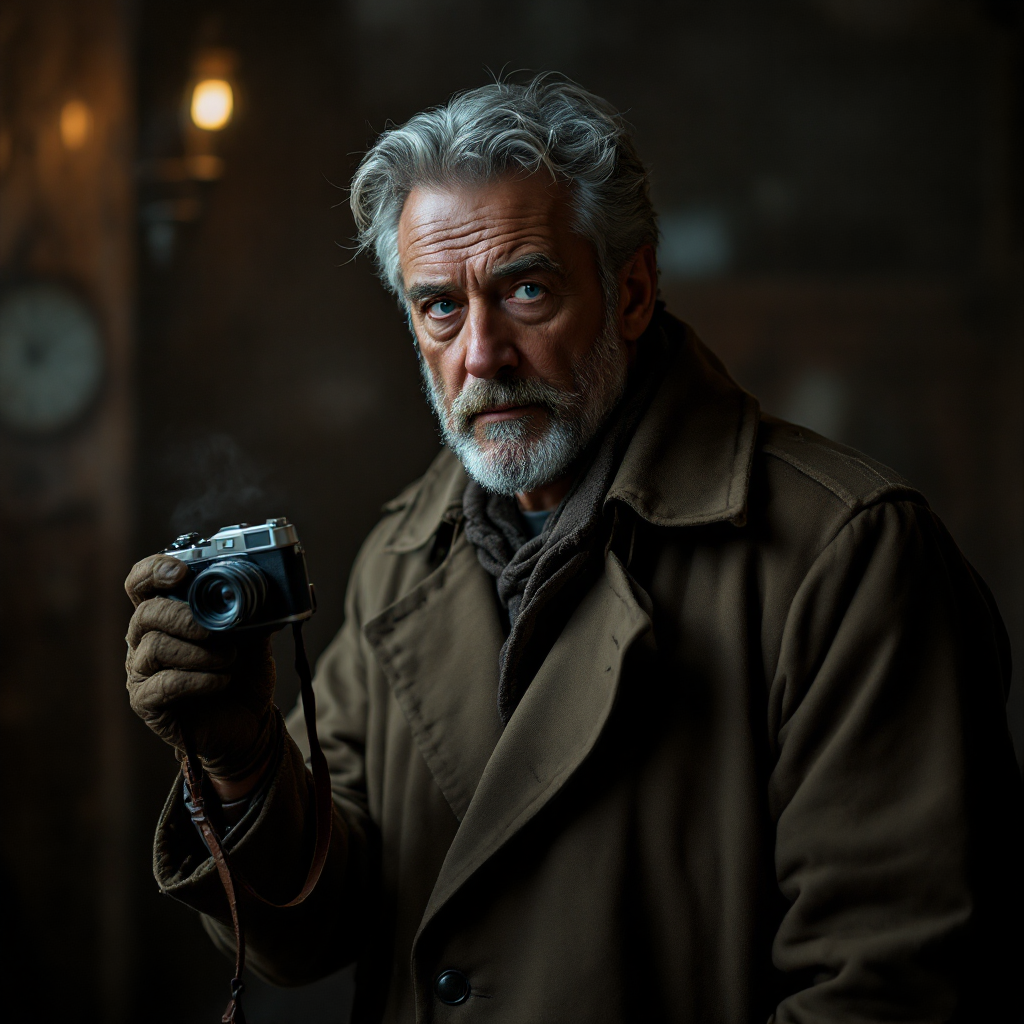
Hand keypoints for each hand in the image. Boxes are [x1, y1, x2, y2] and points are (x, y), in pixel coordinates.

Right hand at [125, 554, 277, 791]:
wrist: (248, 723)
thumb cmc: (245, 674)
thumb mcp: (256, 638)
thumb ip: (256, 612)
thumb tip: (288, 587)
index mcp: (167, 613)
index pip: (143, 582)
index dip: (155, 570)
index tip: (181, 571)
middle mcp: (146, 638)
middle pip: (146, 613)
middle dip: (183, 617)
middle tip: (215, 630)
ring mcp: (142, 671)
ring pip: (154, 648)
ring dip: (198, 652)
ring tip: (229, 659)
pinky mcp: (147, 701)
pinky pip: (164, 684)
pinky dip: (197, 679)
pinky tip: (222, 680)